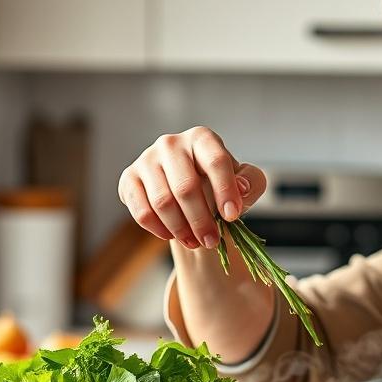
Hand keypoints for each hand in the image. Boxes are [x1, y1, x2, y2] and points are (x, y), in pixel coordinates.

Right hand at [118, 126, 266, 249]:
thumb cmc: (218, 184)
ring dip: (181, 229)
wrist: (188, 189)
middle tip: (212, 241)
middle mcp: (171, 143)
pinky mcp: (129, 179)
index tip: (233, 216)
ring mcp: (147, 160)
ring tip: (196, 243)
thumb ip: (251, 183)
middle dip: (201, 220)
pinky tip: (173, 236)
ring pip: (162, 202)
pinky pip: (142, 211)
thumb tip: (241, 189)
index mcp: (202, 138)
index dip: (225, 190)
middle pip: (186, 187)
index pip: (215, 161)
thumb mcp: (244, 182)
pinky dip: (159, 229)